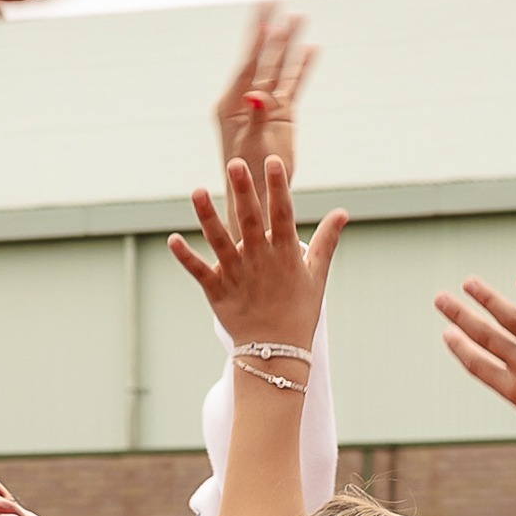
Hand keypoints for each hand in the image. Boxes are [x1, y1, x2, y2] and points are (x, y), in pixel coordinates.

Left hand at [170, 156, 345, 351]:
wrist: (277, 352)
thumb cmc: (298, 310)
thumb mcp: (317, 274)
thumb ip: (327, 240)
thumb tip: (342, 212)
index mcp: (285, 254)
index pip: (283, 215)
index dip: (278, 188)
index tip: (274, 162)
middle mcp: (260, 261)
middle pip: (250, 221)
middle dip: (243, 192)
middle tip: (234, 164)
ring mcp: (237, 275)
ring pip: (220, 241)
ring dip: (207, 216)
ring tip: (196, 191)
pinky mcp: (217, 291)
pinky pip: (199, 272)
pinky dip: (185, 258)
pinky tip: (172, 240)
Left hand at [211, 3, 312, 178]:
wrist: (256, 195)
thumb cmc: (246, 174)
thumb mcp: (249, 145)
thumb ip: (255, 117)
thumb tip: (256, 95)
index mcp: (230, 104)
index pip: (245, 63)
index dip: (256, 40)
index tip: (264, 16)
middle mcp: (246, 99)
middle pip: (262, 57)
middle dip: (270, 30)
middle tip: (275, 0)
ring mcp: (266, 105)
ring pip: (280, 67)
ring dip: (289, 43)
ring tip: (299, 17)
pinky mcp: (282, 113)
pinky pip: (294, 84)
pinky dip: (303, 67)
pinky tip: (311, 48)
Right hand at [432, 275, 515, 452]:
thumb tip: (509, 364)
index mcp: (515, 390)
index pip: (477, 364)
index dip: (459, 346)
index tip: (446, 331)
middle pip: (486, 336)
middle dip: (460, 315)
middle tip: (440, 298)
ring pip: (511, 318)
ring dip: (487, 298)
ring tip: (470, 283)